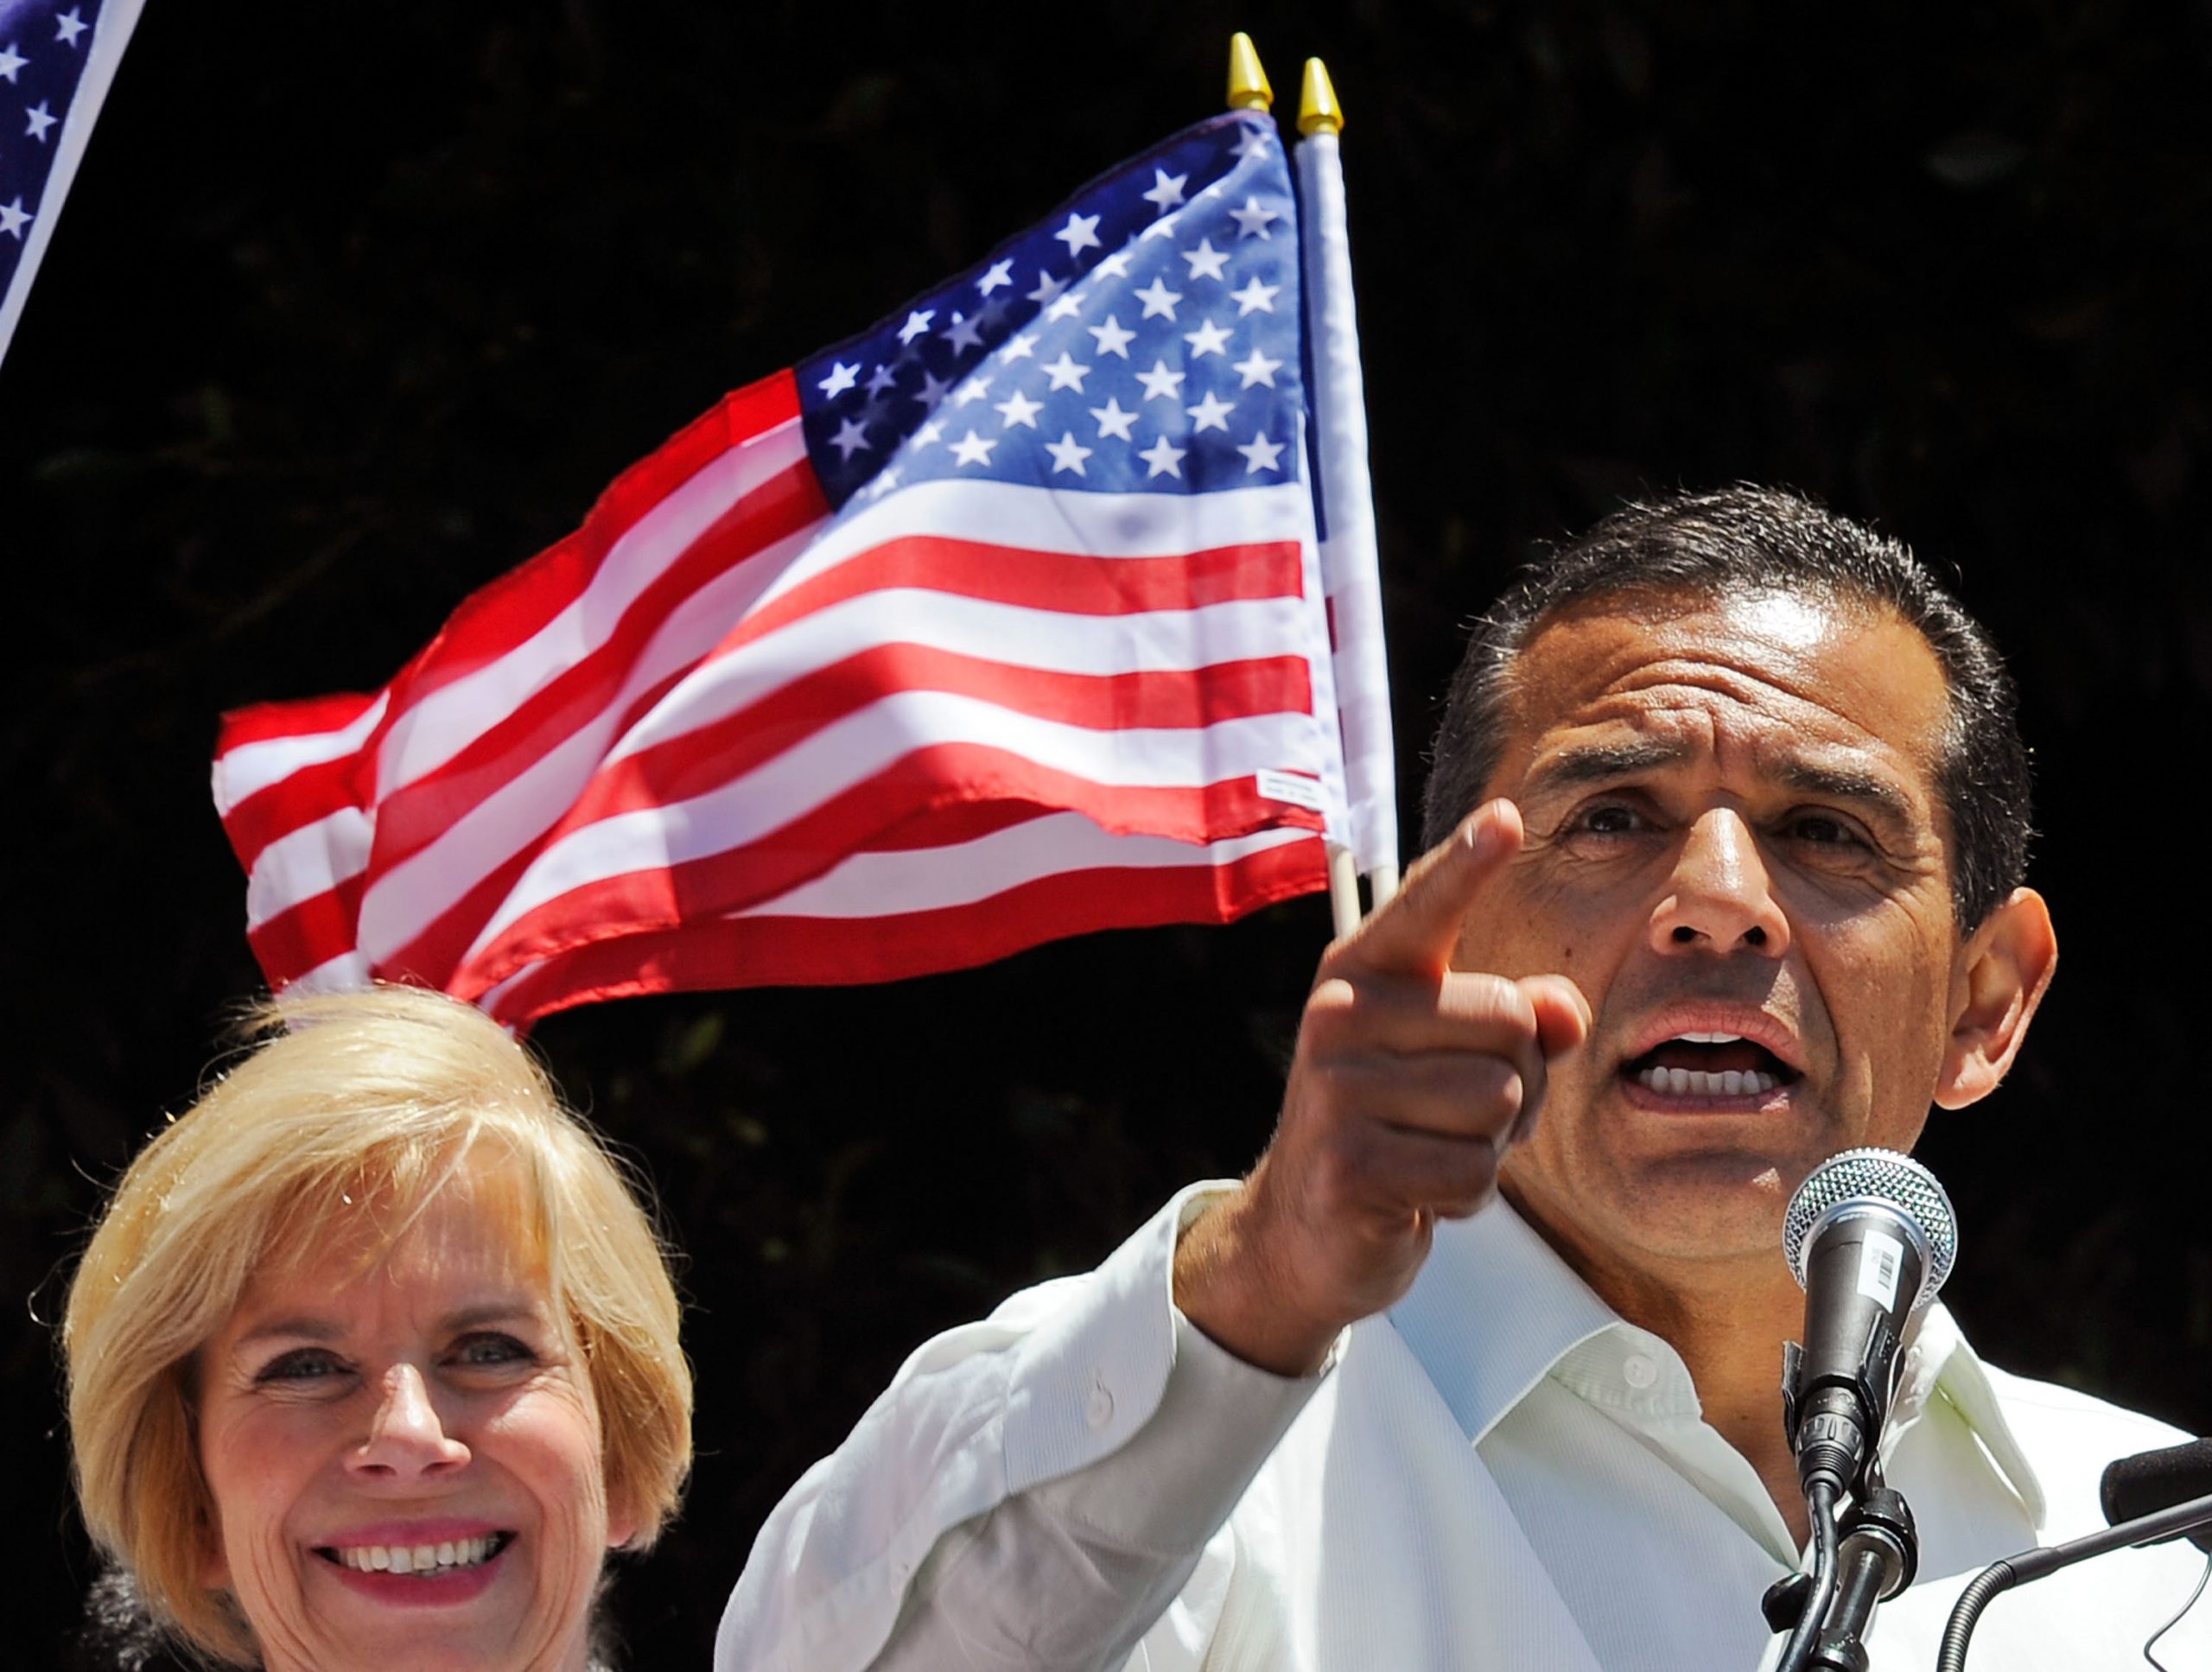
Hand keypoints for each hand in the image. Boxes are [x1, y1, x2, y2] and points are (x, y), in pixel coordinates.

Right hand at [1173, 801, 1590, 1373]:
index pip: (1426, 907)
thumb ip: (1522, 1021)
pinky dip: (1466, 1195)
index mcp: (1364, 972)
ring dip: (1492, 1144)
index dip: (1468, 863)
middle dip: (1520, 1080)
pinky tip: (1419, 1194)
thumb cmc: (1401, 1124)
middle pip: (1509, 1020)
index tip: (1508, 817)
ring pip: (1499, 1100)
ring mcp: (1338, 1090)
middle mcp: (1340, 1016)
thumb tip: (1564, 1012)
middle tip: (1463, 1115)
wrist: (1307, 1231)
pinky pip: (1472, 1171)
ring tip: (1435, 1151)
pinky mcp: (1349, 1164)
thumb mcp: (1459, 1060)